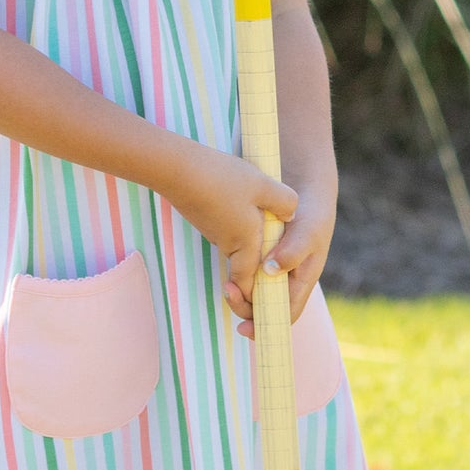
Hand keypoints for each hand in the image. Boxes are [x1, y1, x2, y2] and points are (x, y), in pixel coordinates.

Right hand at [164, 143, 297, 311]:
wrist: (177, 168)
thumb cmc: (221, 179)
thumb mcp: (263, 185)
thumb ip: (284, 203)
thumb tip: (292, 215)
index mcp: (245, 244)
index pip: (251, 286)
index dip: (259, 298)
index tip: (268, 301)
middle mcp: (229, 244)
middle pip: (247, 269)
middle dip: (257, 275)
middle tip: (271, 269)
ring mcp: (214, 232)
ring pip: (238, 248)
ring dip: (251, 244)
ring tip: (265, 225)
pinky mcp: (206, 219)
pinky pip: (228, 232)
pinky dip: (239, 229)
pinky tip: (246, 206)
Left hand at [221, 184, 334, 338]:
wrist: (305, 193)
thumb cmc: (311, 215)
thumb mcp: (306, 231)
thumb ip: (292, 251)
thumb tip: (270, 272)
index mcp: (302, 282)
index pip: (285, 314)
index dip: (266, 325)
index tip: (244, 328)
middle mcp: (287, 280)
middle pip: (265, 307)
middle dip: (245, 307)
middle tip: (228, 290)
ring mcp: (273, 270)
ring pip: (255, 293)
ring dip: (240, 294)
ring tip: (226, 283)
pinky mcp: (261, 257)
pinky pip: (248, 275)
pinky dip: (238, 277)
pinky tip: (227, 269)